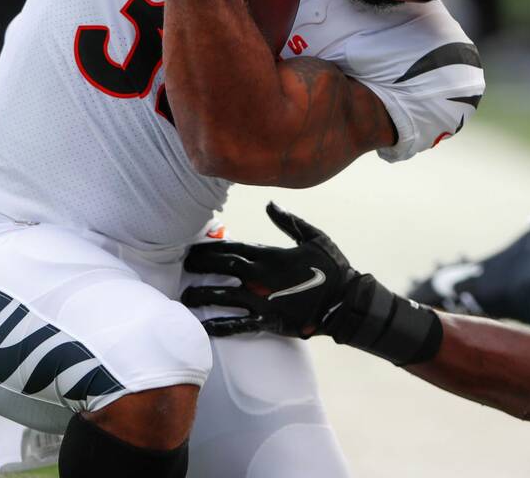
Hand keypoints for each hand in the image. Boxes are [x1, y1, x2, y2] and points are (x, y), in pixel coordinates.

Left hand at [182, 202, 357, 337]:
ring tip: (185, 296)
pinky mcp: (267, 321)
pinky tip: (202, 326)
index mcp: (270, 255)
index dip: (210, 246)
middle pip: (222, 267)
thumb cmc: (332, 268)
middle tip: (184, 265)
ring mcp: (261, 300)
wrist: (345, 302)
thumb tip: (269, 203)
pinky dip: (218, 326)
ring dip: (201, 294)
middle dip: (200, 265)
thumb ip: (289, 221)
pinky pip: (237, 324)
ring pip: (223, 295)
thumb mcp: (315, 237)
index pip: (232, 247)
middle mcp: (260, 276)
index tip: (193, 246)